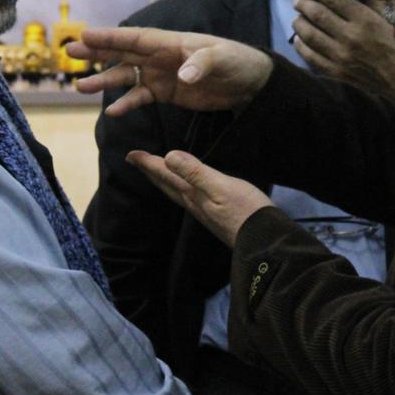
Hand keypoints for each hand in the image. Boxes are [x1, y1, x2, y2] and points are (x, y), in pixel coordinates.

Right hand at [67, 27, 273, 115]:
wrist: (249, 83)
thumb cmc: (237, 61)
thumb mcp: (222, 59)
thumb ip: (200, 65)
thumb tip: (181, 76)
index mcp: (171, 42)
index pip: (135, 37)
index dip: (110, 37)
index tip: (84, 35)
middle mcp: (161, 56)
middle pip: (122, 52)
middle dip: (96, 52)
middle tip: (69, 52)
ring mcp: (161, 74)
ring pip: (126, 75)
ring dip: (104, 80)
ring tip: (79, 87)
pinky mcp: (166, 93)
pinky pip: (140, 97)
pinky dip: (126, 104)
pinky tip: (112, 112)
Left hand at [127, 150, 272, 247]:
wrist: (263, 239)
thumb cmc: (245, 210)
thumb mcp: (220, 186)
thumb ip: (195, 172)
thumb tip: (168, 156)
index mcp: (192, 194)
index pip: (165, 175)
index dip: (148, 163)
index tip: (130, 154)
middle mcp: (193, 204)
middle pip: (166, 185)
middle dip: (151, 171)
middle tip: (135, 161)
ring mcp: (203, 211)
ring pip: (176, 192)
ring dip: (163, 180)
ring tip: (155, 172)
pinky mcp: (214, 215)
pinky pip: (188, 197)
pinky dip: (179, 187)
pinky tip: (187, 188)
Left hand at [291, 0, 394, 101]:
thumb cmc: (393, 44)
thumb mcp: (382, 19)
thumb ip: (361, 6)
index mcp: (364, 19)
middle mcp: (350, 36)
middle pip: (317, 14)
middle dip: (303, 3)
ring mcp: (341, 56)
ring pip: (310, 35)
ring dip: (299, 23)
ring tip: (297, 17)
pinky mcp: (336, 71)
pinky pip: (310, 56)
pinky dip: (301, 45)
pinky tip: (298, 38)